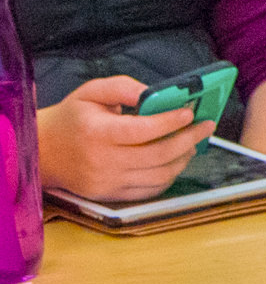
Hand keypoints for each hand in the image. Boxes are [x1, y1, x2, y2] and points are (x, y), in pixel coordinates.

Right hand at [34, 77, 213, 203]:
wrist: (43, 152)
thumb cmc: (71, 118)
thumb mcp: (91, 93)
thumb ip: (123, 87)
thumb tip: (153, 92)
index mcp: (96, 133)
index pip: (142, 130)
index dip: (170, 122)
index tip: (189, 113)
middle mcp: (102, 161)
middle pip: (158, 155)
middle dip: (189, 139)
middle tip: (205, 126)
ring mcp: (108, 182)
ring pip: (160, 175)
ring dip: (183, 158)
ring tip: (193, 142)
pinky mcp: (111, 196)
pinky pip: (151, 190)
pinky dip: (169, 175)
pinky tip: (176, 160)